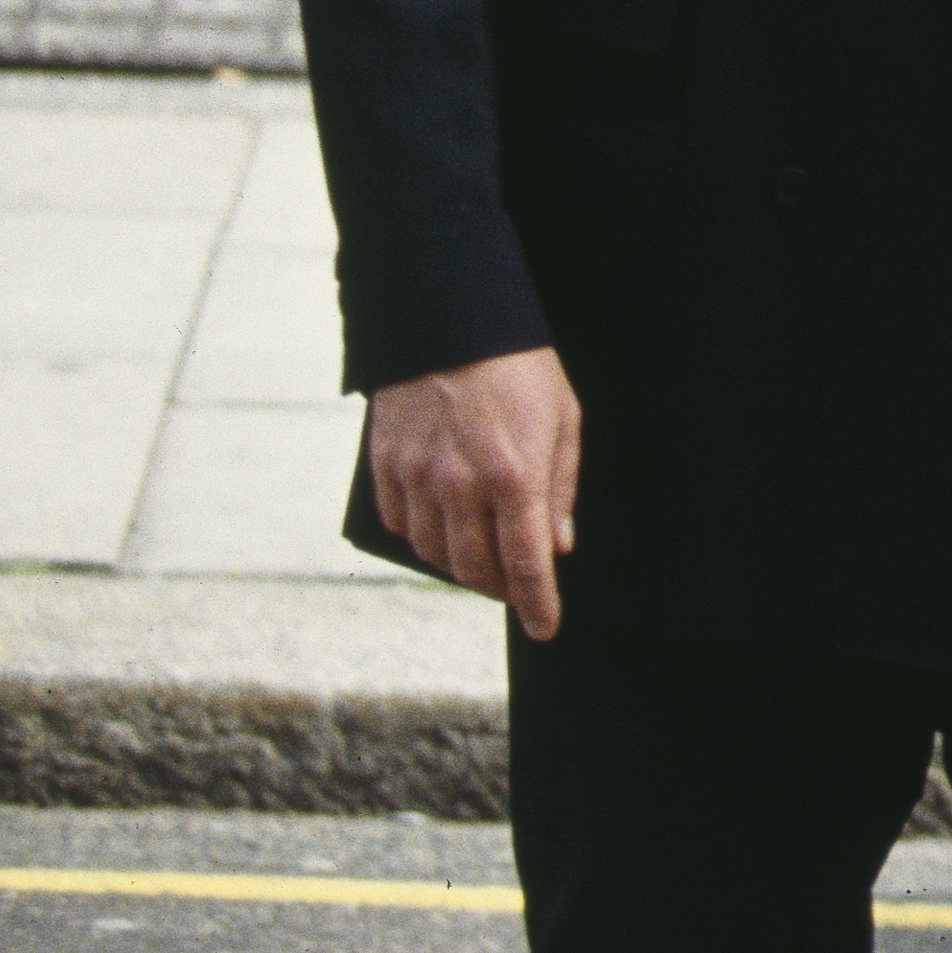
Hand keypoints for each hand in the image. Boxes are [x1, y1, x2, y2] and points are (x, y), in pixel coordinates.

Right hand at [366, 347, 584, 639]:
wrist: (452, 324)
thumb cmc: (520, 369)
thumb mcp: (564, 421)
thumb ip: (561, 488)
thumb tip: (558, 546)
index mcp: (515, 476)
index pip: (526, 563)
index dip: (537, 604)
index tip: (545, 628)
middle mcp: (462, 486)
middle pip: (476, 568)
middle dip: (499, 587)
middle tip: (515, 586)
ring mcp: (418, 479)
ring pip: (436, 555)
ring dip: (462, 567)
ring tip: (482, 558)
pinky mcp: (387, 468)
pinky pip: (404, 527)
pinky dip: (425, 538)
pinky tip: (444, 528)